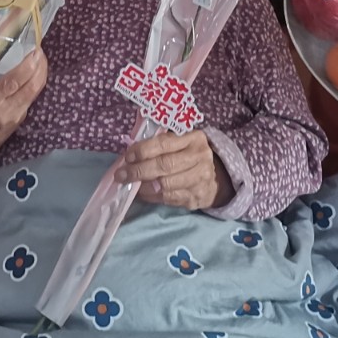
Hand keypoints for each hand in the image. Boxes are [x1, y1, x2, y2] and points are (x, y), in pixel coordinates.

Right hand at [0, 49, 47, 195]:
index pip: (11, 84)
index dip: (25, 67)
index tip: (33, 51)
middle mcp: (5, 110)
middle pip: (30, 87)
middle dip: (39, 66)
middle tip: (39, 48)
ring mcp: (16, 115)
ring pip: (35, 91)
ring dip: (41, 72)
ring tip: (39, 55)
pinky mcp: (22, 117)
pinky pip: (33, 95)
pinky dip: (37, 80)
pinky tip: (36, 69)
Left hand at [116, 130, 231, 210]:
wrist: (216, 177)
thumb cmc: (190, 154)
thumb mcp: (182, 141)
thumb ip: (161, 142)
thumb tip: (130, 151)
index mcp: (194, 139)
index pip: (164, 144)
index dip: (143, 150)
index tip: (128, 156)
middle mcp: (199, 158)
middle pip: (164, 166)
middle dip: (139, 171)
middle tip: (121, 175)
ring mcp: (199, 180)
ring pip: (165, 185)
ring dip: (143, 186)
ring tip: (130, 184)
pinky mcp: (195, 198)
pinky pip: (168, 199)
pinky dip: (151, 196)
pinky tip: (142, 193)